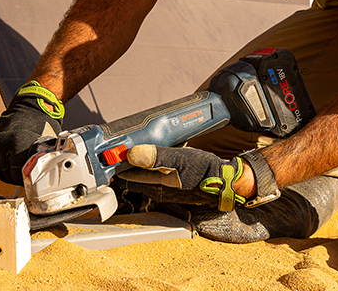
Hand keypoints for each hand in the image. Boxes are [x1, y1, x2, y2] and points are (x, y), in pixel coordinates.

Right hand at [0, 81, 64, 184]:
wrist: (30, 107)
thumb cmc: (41, 124)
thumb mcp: (44, 143)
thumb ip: (38, 161)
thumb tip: (41, 178)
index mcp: (17, 143)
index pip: (16, 174)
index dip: (24, 180)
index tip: (29, 180)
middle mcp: (1, 143)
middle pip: (5, 174)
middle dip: (15, 178)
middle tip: (23, 176)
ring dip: (5, 174)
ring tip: (15, 170)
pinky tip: (6, 165)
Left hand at [119, 145, 247, 211]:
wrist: (228, 181)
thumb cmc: (206, 172)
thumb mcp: (181, 160)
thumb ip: (157, 156)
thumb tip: (131, 153)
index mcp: (156, 185)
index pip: (128, 175)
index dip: (118, 164)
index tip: (109, 152)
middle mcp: (158, 188)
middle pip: (134, 175)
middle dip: (125, 163)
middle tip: (117, 148)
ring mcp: (166, 186)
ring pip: (144, 173)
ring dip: (137, 162)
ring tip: (131, 148)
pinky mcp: (174, 181)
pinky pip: (156, 172)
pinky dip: (150, 163)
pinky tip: (154, 153)